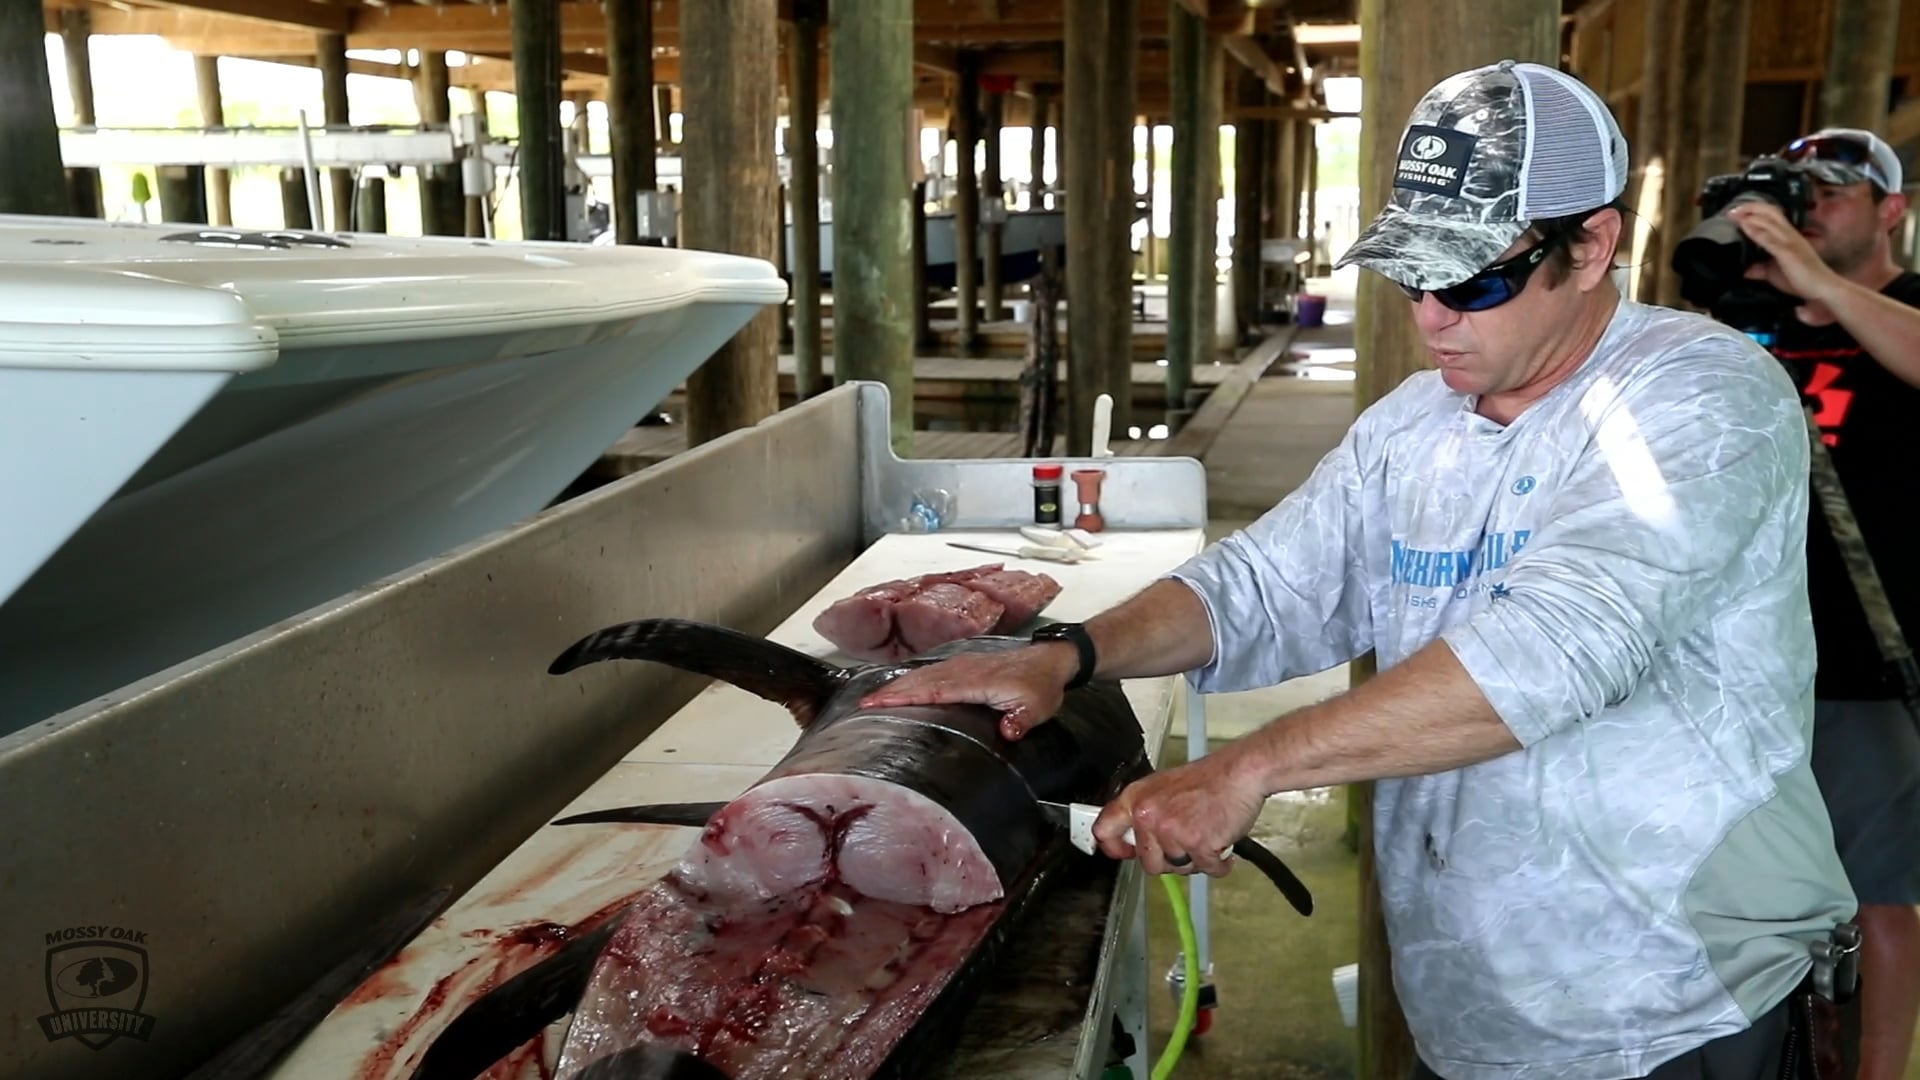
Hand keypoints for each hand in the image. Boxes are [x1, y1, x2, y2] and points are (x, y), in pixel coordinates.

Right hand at [857, 643, 1079, 739]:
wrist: (1051, 660)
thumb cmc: (1042, 685)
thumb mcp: (1038, 707)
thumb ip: (1022, 719)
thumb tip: (1008, 732)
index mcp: (977, 681)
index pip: (935, 689)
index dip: (907, 696)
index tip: (881, 703)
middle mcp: (965, 670)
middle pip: (921, 680)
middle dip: (892, 691)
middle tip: (864, 703)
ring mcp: (963, 665)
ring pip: (924, 673)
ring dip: (899, 684)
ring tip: (874, 697)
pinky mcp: (964, 665)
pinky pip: (932, 670)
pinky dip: (913, 678)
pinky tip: (903, 686)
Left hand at [1092, 744, 1266, 876]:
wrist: (1241, 772)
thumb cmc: (1210, 779)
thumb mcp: (1164, 787)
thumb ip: (1146, 811)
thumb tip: (1134, 838)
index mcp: (1137, 799)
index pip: (1104, 830)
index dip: (1114, 848)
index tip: (1123, 853)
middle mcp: (1149, 816)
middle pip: (1148, 863)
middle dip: (1170, 859)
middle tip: (1186, 843)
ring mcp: (1172, 832)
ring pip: (1179, 869)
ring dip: (1196, 860)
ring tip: (1207, 835)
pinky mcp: (1198, 844)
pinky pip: (1208, 870)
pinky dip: (1219, 863)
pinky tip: (1222, 844)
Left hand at [1726, 202, 1844, 316]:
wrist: (1822, 288)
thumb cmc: (1802, 279)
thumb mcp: (1775, 273)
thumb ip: (1761, 269)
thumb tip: (1746, 271)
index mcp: (1788, 236)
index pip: (1773, 215)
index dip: (1755, 210)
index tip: (1737, 212)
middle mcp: (1790, 234)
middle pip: (1771, 211)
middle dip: (1750, 207)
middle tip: (1732, 211)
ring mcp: (1789, 242)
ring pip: (1769, 221)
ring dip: (1750, 215)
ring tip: (1734, 215)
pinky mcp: (1788, 252)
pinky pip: (1770, 238)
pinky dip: (1756, 232)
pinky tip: (1745, 227)